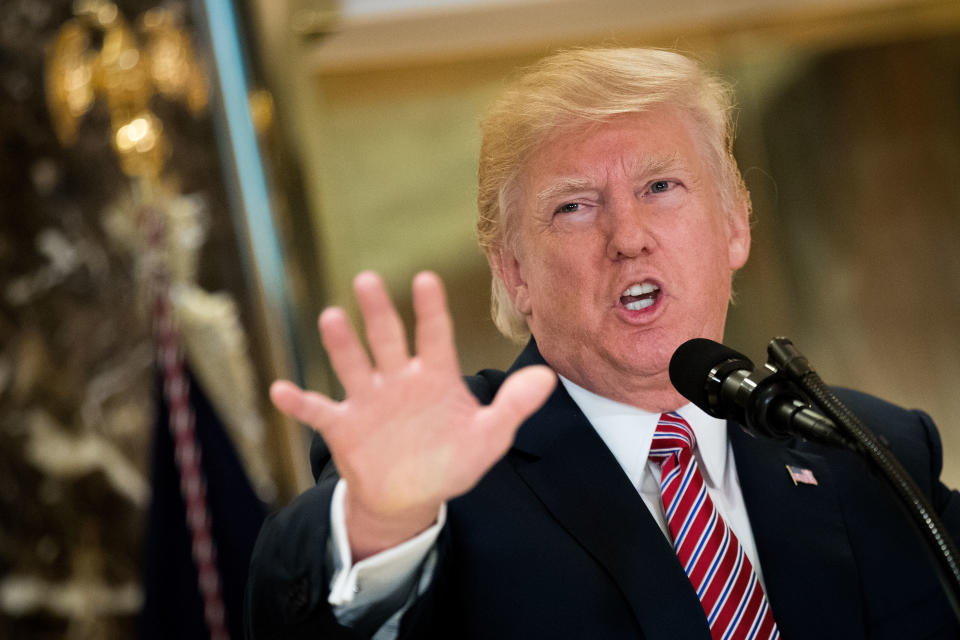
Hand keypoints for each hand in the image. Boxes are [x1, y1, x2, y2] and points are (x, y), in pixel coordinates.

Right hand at [270, 271, 555, 559]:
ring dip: (341, 344)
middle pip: (387, 339)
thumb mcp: (488, 437)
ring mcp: (368, 401)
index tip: (426, 279)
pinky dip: (299, 403)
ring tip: (331, 318)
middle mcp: (398, 380)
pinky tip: (280, 390)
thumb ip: (513, 407)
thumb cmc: (451, 459)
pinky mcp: (343, 427)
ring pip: (353, 365)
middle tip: (368, 279)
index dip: (431, 310)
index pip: (434, 336)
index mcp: (434, 376)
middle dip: (379, 312)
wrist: (411, 497)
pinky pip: (318, 411)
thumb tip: (549, 377)